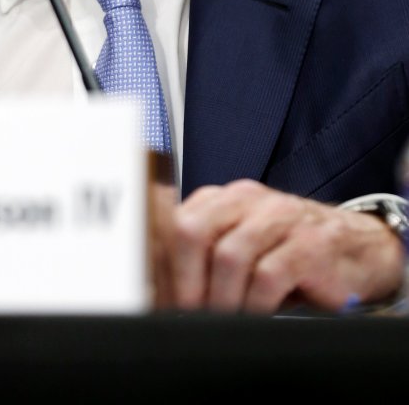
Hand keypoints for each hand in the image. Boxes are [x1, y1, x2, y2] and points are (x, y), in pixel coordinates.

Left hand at [149, 178, 405, 313]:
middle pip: (194, 230)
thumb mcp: (243, 244)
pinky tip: (256, 317)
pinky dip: (255, 304)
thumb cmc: (290, 252)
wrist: (360, 248)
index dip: (163, 267)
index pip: (176, 222)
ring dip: (220, 300)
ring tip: (222, 322)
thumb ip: (205, 255)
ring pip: (229, 256)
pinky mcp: (311, 245)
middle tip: (188, 315)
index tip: (162, 302)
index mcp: (225, 198)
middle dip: (185, 281)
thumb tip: (161, 291)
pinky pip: (269, 276)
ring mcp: (281, 218)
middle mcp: (249, 199)